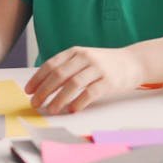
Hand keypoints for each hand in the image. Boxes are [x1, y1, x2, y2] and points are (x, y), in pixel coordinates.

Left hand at [25, 46, 144, 113]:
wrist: (133, 62)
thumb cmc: (104, 64)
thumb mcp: (84, 58)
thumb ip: (67, 67)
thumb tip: (43, 85)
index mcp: (76, 52)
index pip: (51, 64)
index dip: (38, 78)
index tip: (29, 90)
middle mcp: (85, 58)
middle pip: (59, 75)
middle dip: (44, 90)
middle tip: (36, 103)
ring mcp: (98, 69)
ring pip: (73, 84)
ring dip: (59, 99)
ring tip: (51, 109)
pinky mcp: (109, 81)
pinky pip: (90, 93)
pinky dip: (79, 102)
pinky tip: (71, 110)